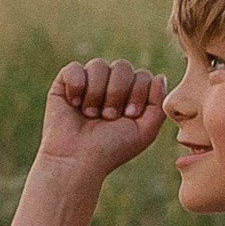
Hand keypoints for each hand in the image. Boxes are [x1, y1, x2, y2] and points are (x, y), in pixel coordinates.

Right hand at [0, 58, 171, 225]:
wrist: (78, 160)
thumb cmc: (112, 149)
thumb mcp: (145, 131)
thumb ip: (158, 104)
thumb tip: (159, 76)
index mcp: (130, 93)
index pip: (142, 75)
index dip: (138, 93)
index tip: (129, 116)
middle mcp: (110, 84)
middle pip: (123, 66)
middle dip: (117, 93)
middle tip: (109, 117)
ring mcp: (88, 82)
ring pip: (99, 65)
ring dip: (97, 93)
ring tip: (91, 115)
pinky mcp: (65, 83)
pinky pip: (75, 68)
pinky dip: (77, 86)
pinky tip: (75, 104)